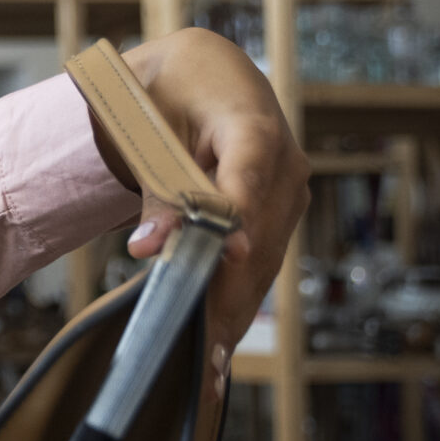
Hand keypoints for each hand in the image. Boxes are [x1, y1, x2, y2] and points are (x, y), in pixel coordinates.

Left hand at [95, 29, 307, 362]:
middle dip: (229, 292)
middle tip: (202, 349)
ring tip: (208, 364)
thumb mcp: (150, 128)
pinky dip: (237, 299)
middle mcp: (285, 162)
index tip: (227, 257)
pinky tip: (217, 340)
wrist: (201, 76)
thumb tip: (150, 248)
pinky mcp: (281, 214)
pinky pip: (261, 261)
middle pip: (260, 235)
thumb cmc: (170, 93)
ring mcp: (289, 191)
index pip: (249, 177)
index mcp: (252, 123)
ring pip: (264, 259)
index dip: (238, 220)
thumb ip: (155, 189)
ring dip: (235, 309)